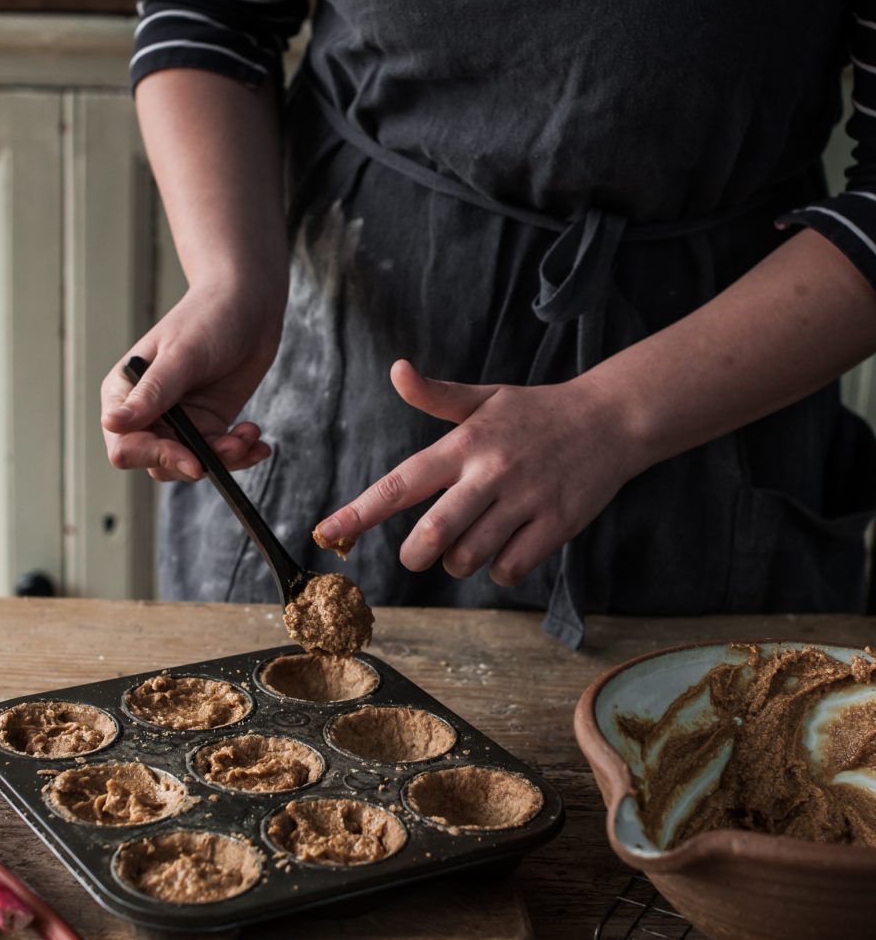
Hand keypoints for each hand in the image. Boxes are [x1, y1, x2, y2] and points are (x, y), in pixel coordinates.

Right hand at [101, 282, 283, 482]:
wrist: (249, 305)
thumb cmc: (209, 318)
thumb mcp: (181, 356)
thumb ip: (151, 393)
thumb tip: (112, 424)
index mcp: (125, 393)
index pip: (124, 445)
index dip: (155, 456)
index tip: (193, 461)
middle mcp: (147, 412)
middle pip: (157, 462)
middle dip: (196, 462)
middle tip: (231, 447)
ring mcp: (179, 421)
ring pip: (190, 464)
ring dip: (222, 459)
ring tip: (248, 436)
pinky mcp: (208, 424)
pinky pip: (217, 456)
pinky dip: (239, 454)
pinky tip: (258, 443)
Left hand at [314, 360, 637, 585]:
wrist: (611, 419)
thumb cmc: (538, 413)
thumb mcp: (486, 397)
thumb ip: (437, 394)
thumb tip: (397, 371)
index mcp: (466, 444)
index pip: (401, 482)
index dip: (360, 510)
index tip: (328, 530)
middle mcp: (491, 473)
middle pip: (433, 533)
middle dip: (415, 554)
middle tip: (418, 552)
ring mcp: (525, 501)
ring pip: (469, 557)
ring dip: (460, 560)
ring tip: (472, 541)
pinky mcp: (556, 525)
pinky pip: (510, 568)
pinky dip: (500, 569)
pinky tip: (507, 548)